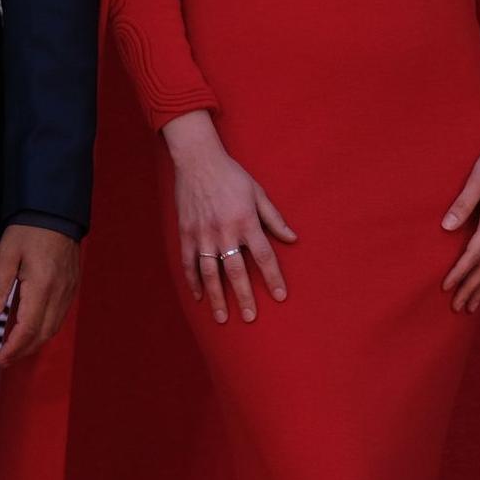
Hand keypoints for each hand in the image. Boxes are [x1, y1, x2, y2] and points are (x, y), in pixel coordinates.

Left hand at [0, 224, 79, 364]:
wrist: (55, 211)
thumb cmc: (28, 231)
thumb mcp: (5, 256)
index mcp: (42, 286)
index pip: (28, 328)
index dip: (14, 348)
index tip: (0, 359)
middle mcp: (59, 292)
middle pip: (43, 333)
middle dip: (24, 350)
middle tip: (5, 359)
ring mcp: (69, 289)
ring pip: (54, 327)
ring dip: (36, 342)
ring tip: (17, 348)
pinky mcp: (72, 285)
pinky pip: (61, 315)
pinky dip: (47, 328)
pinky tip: (34, 329)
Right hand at [163, 112, 295, 323]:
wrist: (198, 160)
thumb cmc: (232, 176)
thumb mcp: (258, 193)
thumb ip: (274, 218)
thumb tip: (293, 239)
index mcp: (246, 221)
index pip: (264, 256)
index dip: (273, 278)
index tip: (280, 296)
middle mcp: (224, 231)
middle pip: (236, 271)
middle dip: (244, 296)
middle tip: (250, 318)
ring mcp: (203, 234)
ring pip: (210, 273)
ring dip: (217, 297)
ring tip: (222, 318)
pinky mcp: (186, 233)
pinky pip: (189, 263)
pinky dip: (194, 282)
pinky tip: (200, 297)